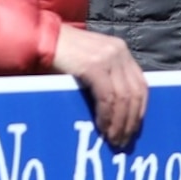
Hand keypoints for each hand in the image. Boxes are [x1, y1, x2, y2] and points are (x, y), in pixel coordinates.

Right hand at [52, 25, 146, 149]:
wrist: (40, 38)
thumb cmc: (62, 54)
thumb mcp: (91, 62)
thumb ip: (107, 77)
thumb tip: (119, 111)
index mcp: (120, 50)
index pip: (140, 85)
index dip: (138, 111)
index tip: (132, 130)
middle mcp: (118, 51)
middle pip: (134, 93)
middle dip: (130, 121)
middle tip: (123, 141)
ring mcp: (107, 57)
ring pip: (123, 98)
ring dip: (119, 123)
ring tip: (113, 139)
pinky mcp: (93, 65)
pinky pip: (107, 97)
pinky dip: (106, 116)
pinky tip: (102, 127)